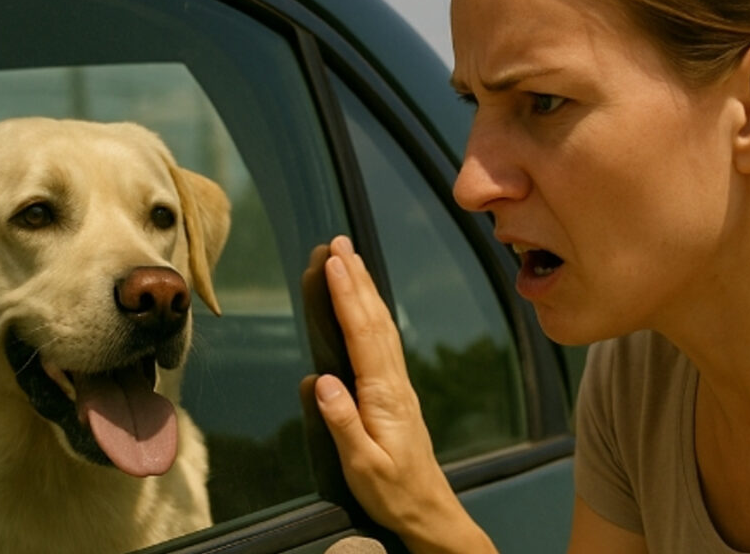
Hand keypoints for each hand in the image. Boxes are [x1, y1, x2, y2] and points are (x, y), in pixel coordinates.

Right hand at [315, 236, 495, 553]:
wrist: (428, 507)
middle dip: (356, 278)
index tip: (333, 263)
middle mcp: (394, 382)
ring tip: (351, 260)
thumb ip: (342, 423)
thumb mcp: (362, 466)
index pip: (362, 335)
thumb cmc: (393, 490)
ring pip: (382, 326)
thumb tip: (321, 382)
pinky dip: (373, 312)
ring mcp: (398, 383)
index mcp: (383, 396)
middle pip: (374, 319)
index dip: (346, 296)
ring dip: (366, 290)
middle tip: (340, 243)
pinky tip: (367, 304)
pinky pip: (384, 340)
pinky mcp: (396, 390)